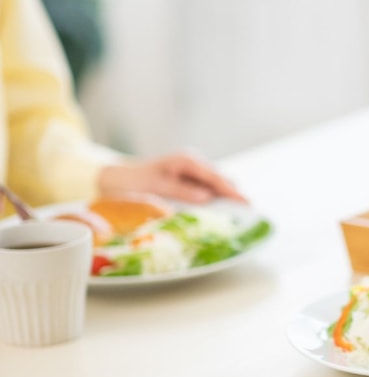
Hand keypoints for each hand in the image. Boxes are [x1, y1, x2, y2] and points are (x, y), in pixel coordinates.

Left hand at [97, 151, 245, 203]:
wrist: (113, 178)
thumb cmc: (132, 182)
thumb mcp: (156, 187)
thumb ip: (182, 191)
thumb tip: (207, 197)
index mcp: (187, 161)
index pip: (216, 178)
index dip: (232, 191)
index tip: (246, 203)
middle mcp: (192, 164)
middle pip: (221, 179)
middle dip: (233, 194)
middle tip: (246, 214)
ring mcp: (191, 171)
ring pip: (216, 184)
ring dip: (225, 197)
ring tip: (237, 215)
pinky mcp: (188, 181)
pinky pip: (207, 189)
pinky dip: (215, 199)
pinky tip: (218, 211)